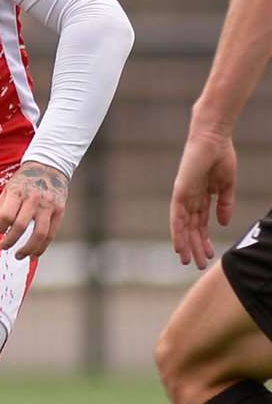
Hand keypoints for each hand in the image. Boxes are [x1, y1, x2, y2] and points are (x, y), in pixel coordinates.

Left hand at [0, 161, 68, 259]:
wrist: (49, 167)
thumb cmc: (24, 181)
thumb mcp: (9, 188)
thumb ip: (5, 208)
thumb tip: (2, 230)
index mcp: (18, 192)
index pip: (7, 215)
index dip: (0, 228)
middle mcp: (33, 199)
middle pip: (21, 226)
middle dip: (10, 241)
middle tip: (4, 247)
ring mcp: (48, 206)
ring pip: (39, 234)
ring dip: (27, 249)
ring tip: (19, 255)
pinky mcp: (59, 211)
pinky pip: (51, 234)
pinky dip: (42, 247)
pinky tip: (34, 254)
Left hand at [169, 131, 236, 268]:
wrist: (214, 139)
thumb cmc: (220, 157)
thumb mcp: (226, 185)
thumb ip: (224, 204)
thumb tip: (223, 224)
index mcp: (201, 197)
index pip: (201, 223)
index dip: (204, 239)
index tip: (209, 255)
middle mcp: (190, 199)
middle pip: (192, 228)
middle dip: (195, 247)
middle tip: (198, 265)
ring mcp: (184, 196)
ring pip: (183, 226)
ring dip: (186, 244)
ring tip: (188, 261)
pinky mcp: (179, 192)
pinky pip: (176, 216)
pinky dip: (177, 232)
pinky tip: (179, 246)